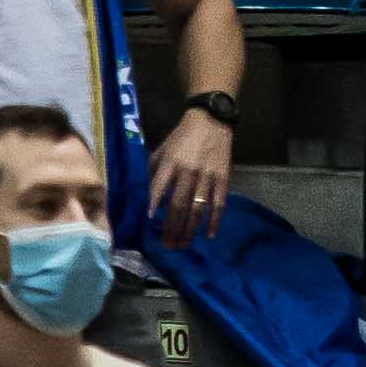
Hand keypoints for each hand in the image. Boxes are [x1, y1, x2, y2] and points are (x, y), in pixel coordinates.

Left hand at [147, 108, 235, 244]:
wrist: (211, 120)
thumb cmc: (181, 137)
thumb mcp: (162, 150)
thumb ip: (153, 171)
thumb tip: (143, 196)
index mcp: (170, 163)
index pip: (158, 188)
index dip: (152, 207)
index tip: (147, 225)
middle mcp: (188, 171)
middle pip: (178, 205)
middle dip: (171, 228)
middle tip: (166, 246)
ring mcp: (207, 176)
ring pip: (197, 209)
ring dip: (189, 230)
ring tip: (183, 245)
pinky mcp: (223, 178)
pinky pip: (219, 203)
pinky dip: (214, 221)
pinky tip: (209, 235)